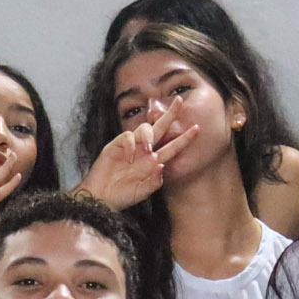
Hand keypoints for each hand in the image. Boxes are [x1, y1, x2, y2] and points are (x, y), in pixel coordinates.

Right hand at [76, 107, 199, 210]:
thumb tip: (162, 165)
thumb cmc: (123, 195)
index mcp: (154, 161)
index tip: (197, 128)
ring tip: (148, 149)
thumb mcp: (143, 192)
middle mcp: (144, 151)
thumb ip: (154, 181)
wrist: (102, 198)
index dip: (184, 138)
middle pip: (160, 128)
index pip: (172, 146)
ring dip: (149, 135)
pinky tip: (128, 157)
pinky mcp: (116, 145)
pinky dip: (130, 144)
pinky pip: (127, 136)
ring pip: (145, 129)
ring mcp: (131, 146)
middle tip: (180, 101)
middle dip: (170, 114)